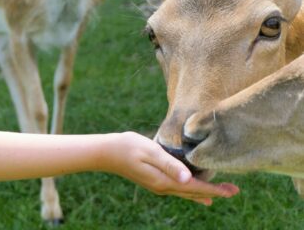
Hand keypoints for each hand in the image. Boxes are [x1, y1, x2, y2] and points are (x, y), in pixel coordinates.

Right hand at [101, 132, 238, 204]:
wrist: (107, 153)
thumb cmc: (128, 147)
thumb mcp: (150, 152)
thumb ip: (169, 165)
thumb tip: (188, 179)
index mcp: (164, 181)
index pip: (196, 187)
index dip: (215, 189)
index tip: (233, 190)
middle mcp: (163, 187)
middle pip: (194, 192)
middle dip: (214, 191)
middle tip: (234, 190)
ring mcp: (158, 185)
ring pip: (186, 192)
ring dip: (203, 191)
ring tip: (219, 193)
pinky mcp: (153, 180)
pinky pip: (178, 189)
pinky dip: (190, 190)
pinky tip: (194, 191)